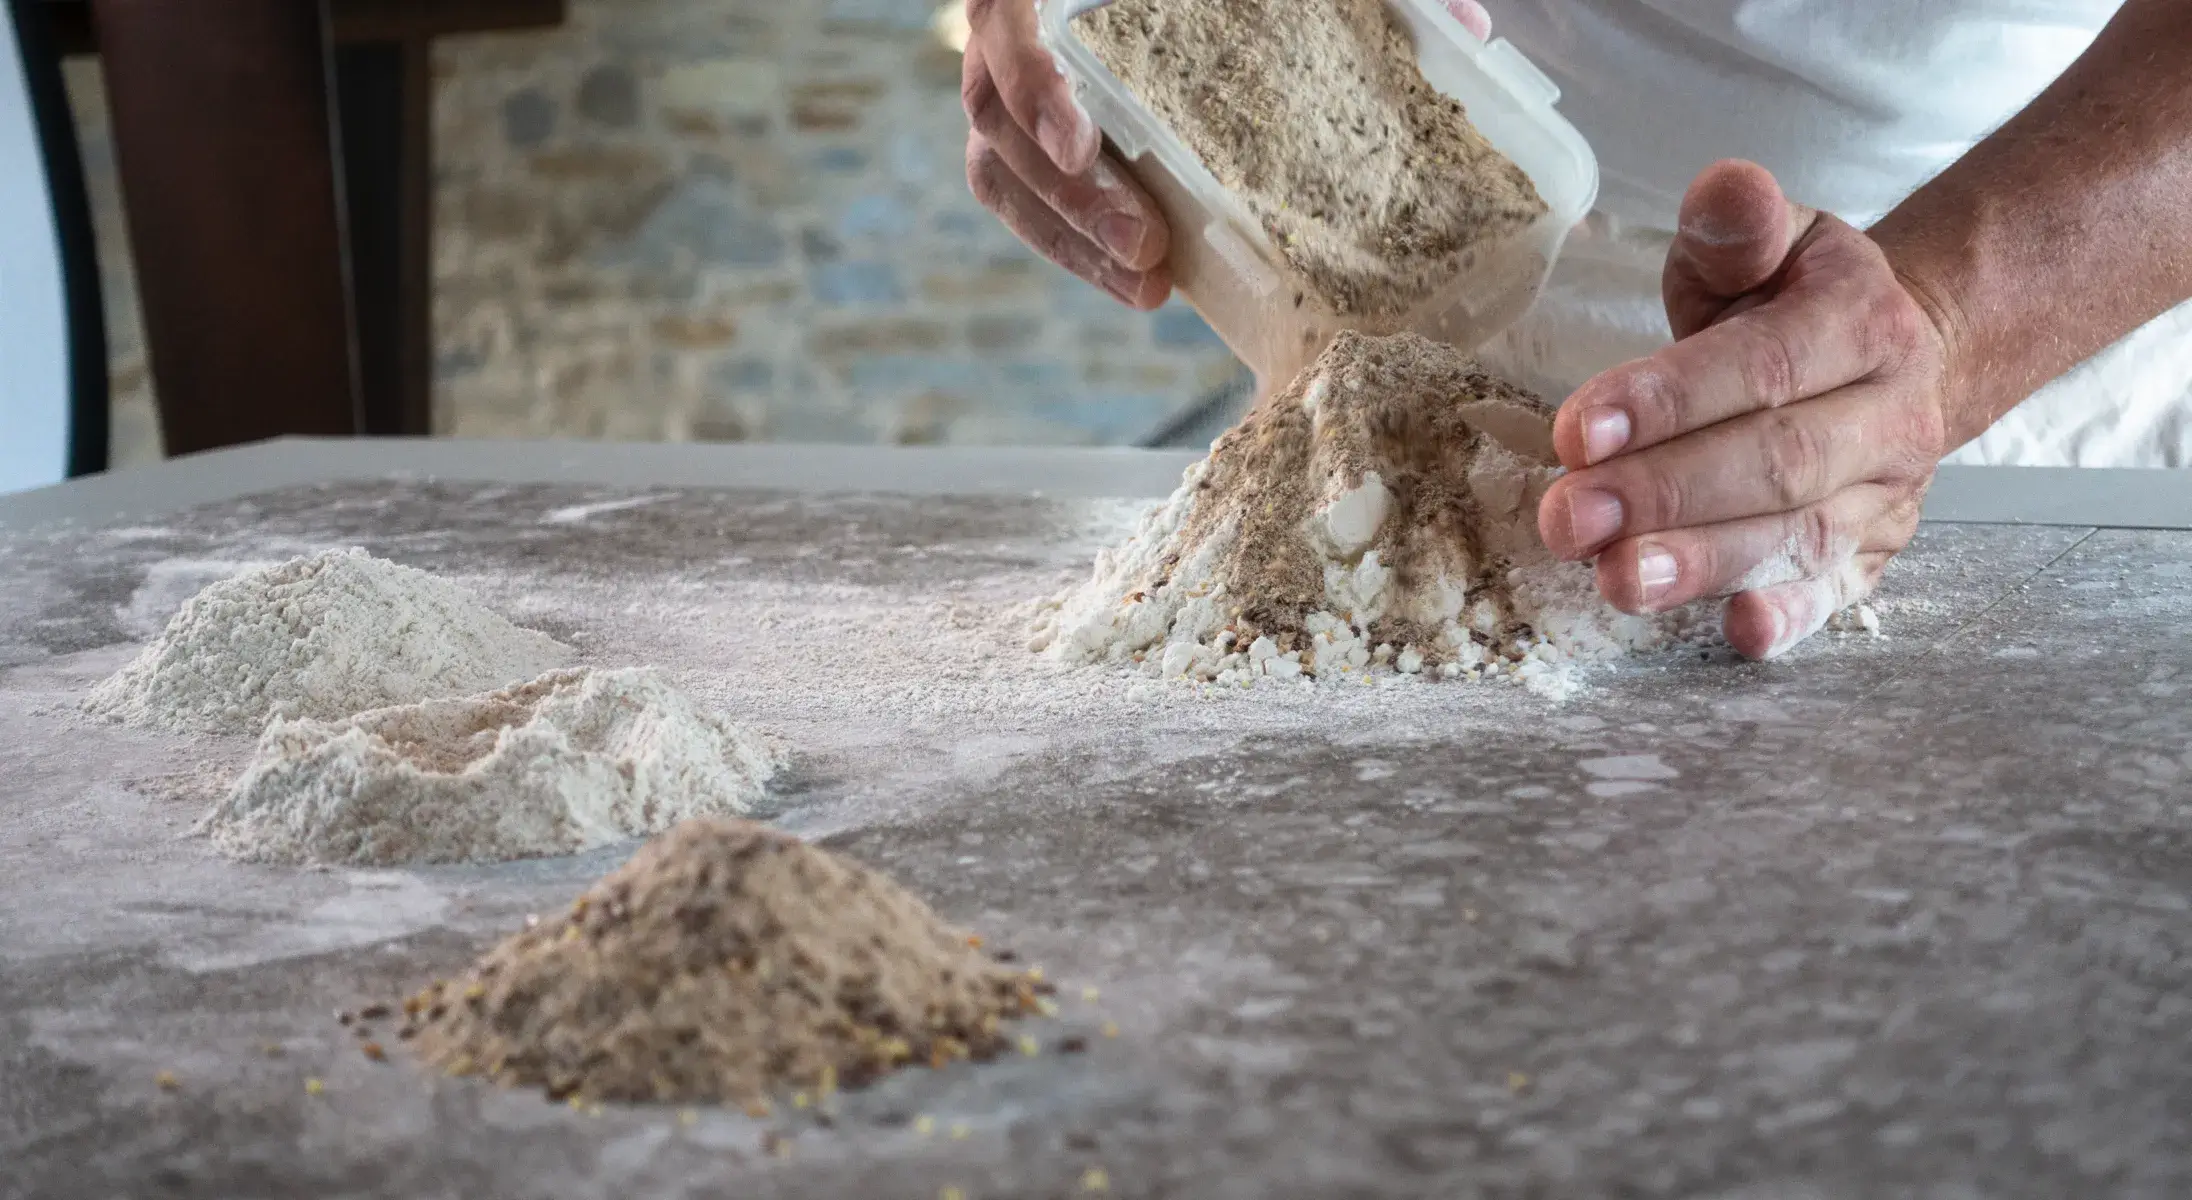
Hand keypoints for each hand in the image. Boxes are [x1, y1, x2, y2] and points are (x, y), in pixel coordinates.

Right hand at [959, 1, 1490, 309]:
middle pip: (994, 117)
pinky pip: (1022, 196)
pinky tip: (1142, 282)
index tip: (1092, 146)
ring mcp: (1013, 83)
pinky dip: (1072, 246)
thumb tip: (1465, 33)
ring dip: (1069, 238)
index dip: (1033, 86)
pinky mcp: (1031, 132)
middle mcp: (1017, 26)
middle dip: (1072, 199)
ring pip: (1000, 170)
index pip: (1002, 23)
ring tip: (1148, 283)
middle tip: (1150, 247)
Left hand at [1535, 160, 1956, 659]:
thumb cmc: (1793, 300)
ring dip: (1703, 564)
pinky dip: (1790, 617)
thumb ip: (1737, 227)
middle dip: (1665, 495)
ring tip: (1613, 581)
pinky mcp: (1875, 557)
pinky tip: (1736, 633)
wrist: (1900, 355)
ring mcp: (1888, 494)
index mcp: (1863, 323)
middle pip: (1776, 462)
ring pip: (1800, 536)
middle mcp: (1889, 414)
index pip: (1763, 366)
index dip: (1668, 402)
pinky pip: (1838, 595)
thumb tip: (1726, 187)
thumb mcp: (1770, 246)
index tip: (1576, 433)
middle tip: (1568, 519)